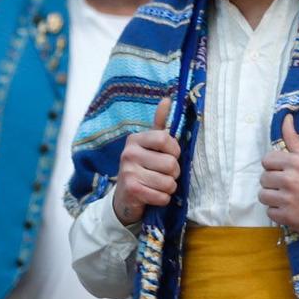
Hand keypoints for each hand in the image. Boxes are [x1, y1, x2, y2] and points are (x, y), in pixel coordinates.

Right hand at [114, 98, 179, 225]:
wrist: (124, 197)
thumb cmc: (143, 167)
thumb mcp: (150, 145)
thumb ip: (159, 124)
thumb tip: (167, 98)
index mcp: (135, 139)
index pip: (166, 139)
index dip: (174, 151)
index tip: (170, 156)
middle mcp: (129, 153)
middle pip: (171, 164)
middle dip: (173, 174)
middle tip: (163, 175)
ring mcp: (128, 171)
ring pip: (168, 182)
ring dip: (168, 188)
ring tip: (157, 185)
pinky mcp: (131, 190)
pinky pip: (162, 196)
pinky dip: (162, 199)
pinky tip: (153, 195)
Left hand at [257, 115, 298, 239]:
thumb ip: (294, 140)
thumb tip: (286, 118)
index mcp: (296, 162)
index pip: (266, 161)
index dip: (274, 167)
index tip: (284, 172)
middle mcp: (290, 180)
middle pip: (263, 179)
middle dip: (273, 183)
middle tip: (288, 186)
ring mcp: (288, 200)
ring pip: (263, 196)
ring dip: (273, 198)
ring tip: (288, 198)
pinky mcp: (288, 217)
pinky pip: (270, 213)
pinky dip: (279, 213)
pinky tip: (291, 209)